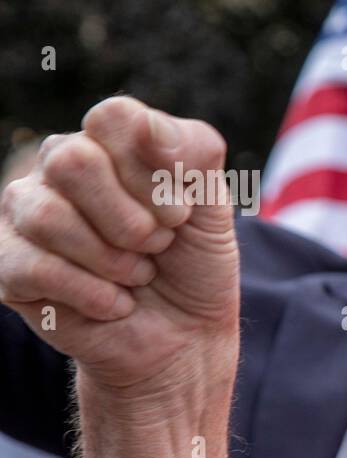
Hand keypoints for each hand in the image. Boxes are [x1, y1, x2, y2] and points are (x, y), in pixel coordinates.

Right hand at [0, 97, 239, 397]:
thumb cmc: (194, 265)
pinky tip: (116, 304)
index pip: (114, 118)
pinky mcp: (8, 265)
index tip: (180, 213)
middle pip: (71, 160)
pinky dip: (94, 295)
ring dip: (113, 260)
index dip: (155, 172)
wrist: (182, 338)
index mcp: (109, 142)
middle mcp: (59, 166)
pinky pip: (34, 267)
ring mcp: (25, 212)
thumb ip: (195, 155)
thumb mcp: (215, 207)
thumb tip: (151, 126)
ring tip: (137, 275)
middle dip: (132, 220)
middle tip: (157, 246)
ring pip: (46, 214)